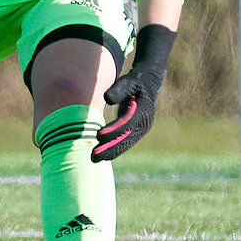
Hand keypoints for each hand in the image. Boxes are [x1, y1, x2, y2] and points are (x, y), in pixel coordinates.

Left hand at [92, 24, 174, 160]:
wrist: (147, 88)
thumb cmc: (134, 83)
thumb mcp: (128, 82)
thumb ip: (118, 89)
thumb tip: (107, 99)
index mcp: (144, 110)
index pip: (127, 123)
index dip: (113, 130)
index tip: (98, 135)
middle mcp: (144, 123)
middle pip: (126, 138)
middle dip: (110, 148)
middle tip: (94, 156)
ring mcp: (141, 130)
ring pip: (125, 144)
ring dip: (110, 152)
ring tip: (94, 159)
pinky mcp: (135, 133)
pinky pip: (125, 143)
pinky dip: (114, 149)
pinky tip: (102, 156)